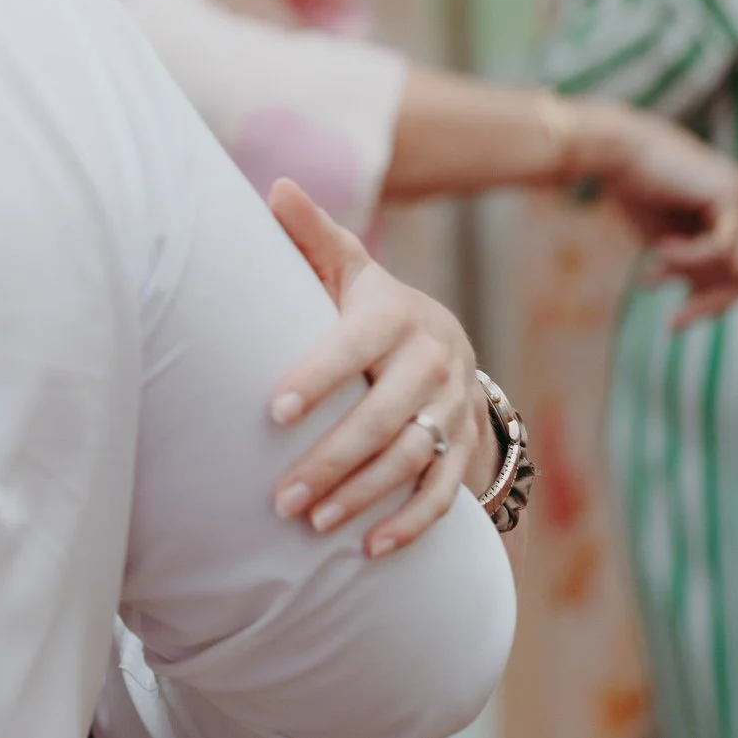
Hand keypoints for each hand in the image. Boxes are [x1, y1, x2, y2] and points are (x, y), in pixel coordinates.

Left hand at [265, 178, 494, 558]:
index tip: (273, 411)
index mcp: (395, 314)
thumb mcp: (345, 270)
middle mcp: (431, 360)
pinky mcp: (464, 446)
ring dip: (362, 495)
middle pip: (385, 416)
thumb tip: (277, 187)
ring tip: (311, 522)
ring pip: (412, 458)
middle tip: (280, 496)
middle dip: (332, 459)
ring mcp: (453, 406)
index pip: (357, 345)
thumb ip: (311, 236)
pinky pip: (443, 493)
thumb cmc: (366, 307)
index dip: (319, 376)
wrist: (441, 343)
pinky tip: (368, 549)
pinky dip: (410, 523)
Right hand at [567, 98, 737, 360]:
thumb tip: (712, 311)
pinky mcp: (733, 193)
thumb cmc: (634, 193)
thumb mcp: (670, 247)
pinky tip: (659, 250)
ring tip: (650, 277)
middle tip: (674, 324)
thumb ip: (697, 273)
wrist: (615, 152)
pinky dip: (690, 257)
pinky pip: (723, 249)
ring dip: (691, 281)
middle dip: (715, 304)